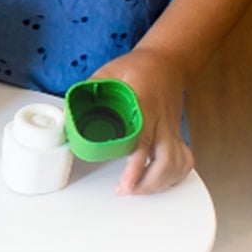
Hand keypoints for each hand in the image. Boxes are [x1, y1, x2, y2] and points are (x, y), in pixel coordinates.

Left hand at [90, 46, 194, 194]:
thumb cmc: (139, 67)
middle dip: (147, 183)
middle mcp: (161, 122)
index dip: (136, 167)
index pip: (143, 143)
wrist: (169, 61)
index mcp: (144, 108)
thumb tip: (68, 112)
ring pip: (176, 163)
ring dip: (160, 182)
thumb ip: (88, 91)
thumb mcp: (109, 72)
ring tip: (138, 189)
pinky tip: (160, 181)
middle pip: (164, 161)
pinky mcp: (176, 133)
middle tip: (125, 190)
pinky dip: (175, 174)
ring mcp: (171, 129)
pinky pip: (184, 159)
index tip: (126, 184)